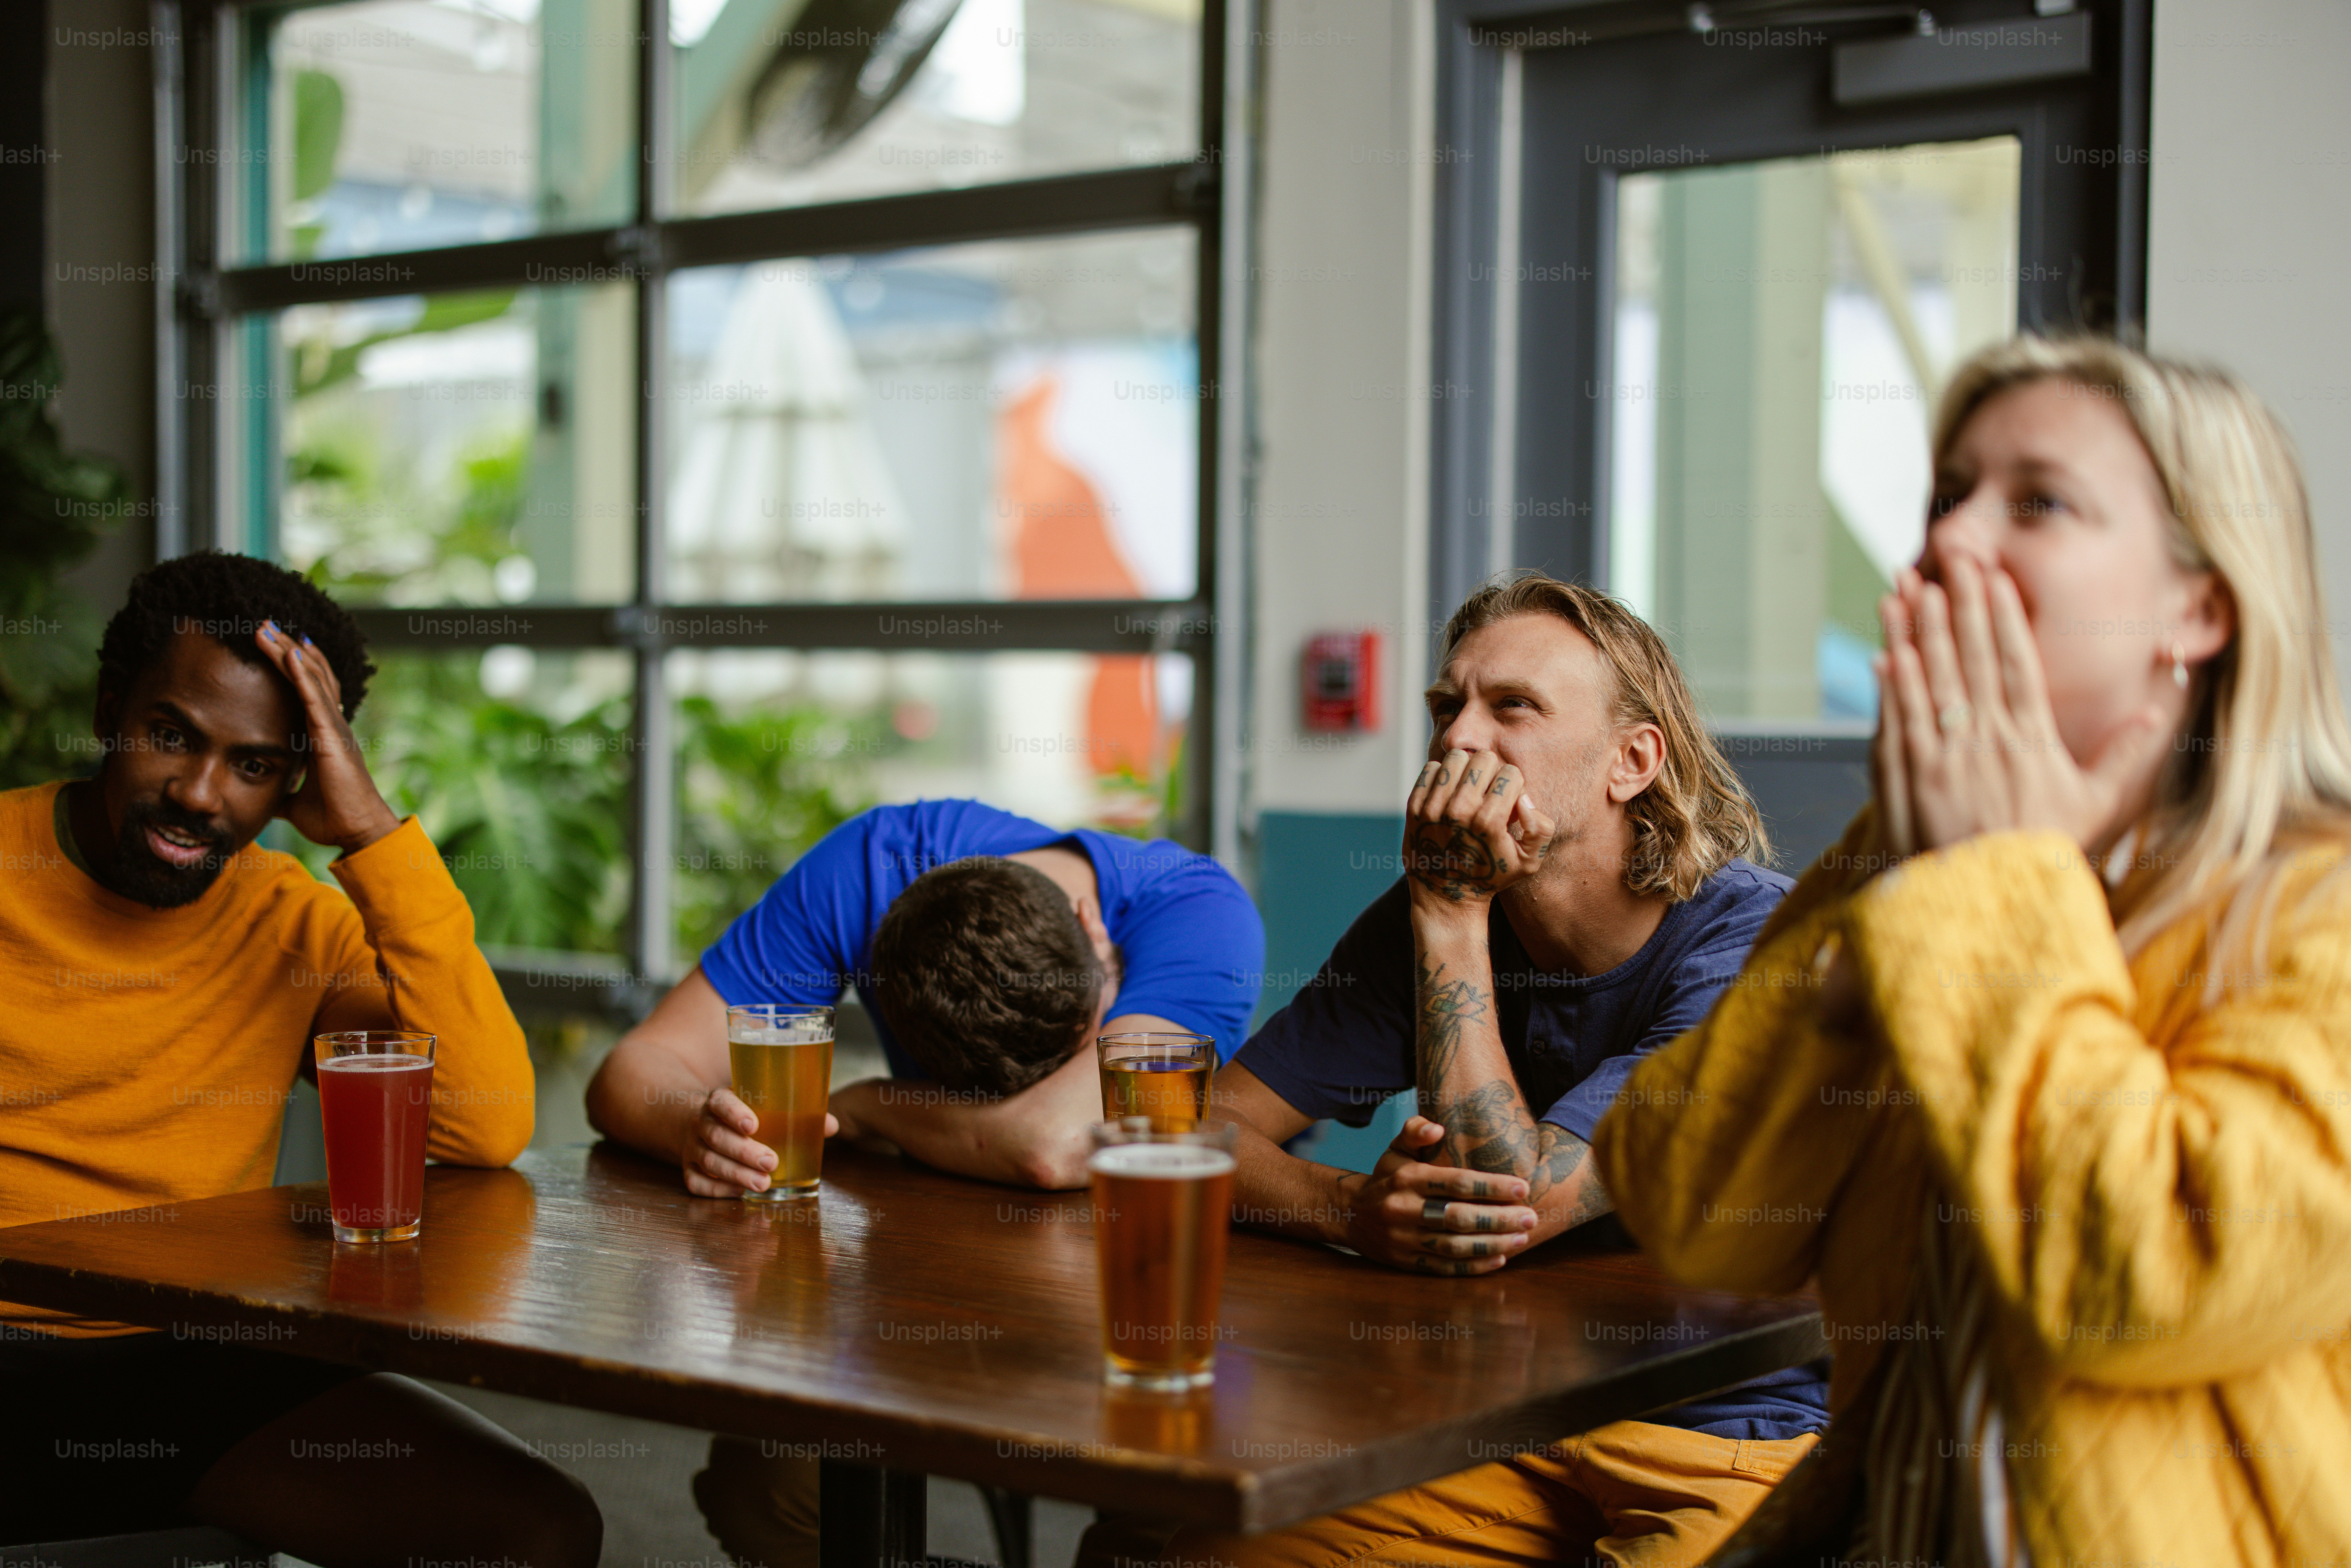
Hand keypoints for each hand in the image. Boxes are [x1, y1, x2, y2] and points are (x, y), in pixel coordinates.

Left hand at [253, 622, 400, 854]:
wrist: (357, 831)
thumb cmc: (332, 818)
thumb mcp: (294, 800)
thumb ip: (280, 788)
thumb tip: (259, 792)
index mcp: (323, 734)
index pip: (307, 689)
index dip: (292, 664)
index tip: (274, 643)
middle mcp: (331, 724)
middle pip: (310, 674)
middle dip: (287, 646)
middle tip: (265, 623)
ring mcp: (334, 727)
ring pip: (311, 678)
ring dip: (289, 650)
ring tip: (268, 627)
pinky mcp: (331, 735)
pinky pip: (315, 697)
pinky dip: (303, 673)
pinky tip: (290, 652)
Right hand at [680, 1086, 838, 1197]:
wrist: (701, 1122)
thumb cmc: (742, 1114)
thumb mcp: (761, 1105)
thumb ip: (795, 1112)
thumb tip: (830, 1125)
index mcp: (718, 1100)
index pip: (721, 1102)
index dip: (734, 1112)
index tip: (752, 1125)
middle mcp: (701, 1123)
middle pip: (717, 1137)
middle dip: (744, 1152)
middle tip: (771, 1162)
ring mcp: (692, 1147)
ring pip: (709, 1161)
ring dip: (736, 1174)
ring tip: (763, 1184)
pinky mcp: (688, 1169)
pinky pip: (696, 1182)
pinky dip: (717, 1190)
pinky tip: (739, 1193)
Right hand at [1336, 1115, 1537, 1275]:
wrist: (1349, 1214)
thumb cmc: (1386, 1178)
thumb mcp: (1394, 1150)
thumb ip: (1414, 1131)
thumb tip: (1437, 1128)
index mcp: (1407, 1179)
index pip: (1456, 1182)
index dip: (1492, 1187)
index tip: (1523, 1187)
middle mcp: (1404, 1209)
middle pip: (1460, 1217)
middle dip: (1499, 1218)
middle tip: (1531, 1216)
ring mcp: (1404, 1240)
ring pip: (1455, 1246)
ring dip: (1493, 1244)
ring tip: (1522, 1238)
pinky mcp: (1405, 1263)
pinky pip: (1444, 1268)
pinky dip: (1473, 1266)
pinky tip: (1500, 1260)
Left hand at [1402, 750, 1555, 908]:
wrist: (1447, 896)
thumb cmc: (1491, 876)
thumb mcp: (1528, 862)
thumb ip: (1542, 829)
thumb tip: (1524, 799)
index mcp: (1488, 822)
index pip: (1510, 773)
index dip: (1514, 785)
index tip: (1508, 801)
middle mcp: (1458, 812)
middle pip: (1483, 758)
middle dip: (1492, 772)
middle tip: (1489, 792)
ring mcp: (1433, 808)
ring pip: (1456, 757)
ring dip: (1467, 768)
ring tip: (1470, 788)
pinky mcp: (1414, 807)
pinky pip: (1431, 768)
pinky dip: (1443, 775)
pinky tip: (1450, 793)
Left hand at [1873, 560, 2165, 856]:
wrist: (1995, 902)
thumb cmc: (2046, 852)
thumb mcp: (2097, 804)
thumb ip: (2124, 753)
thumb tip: (2157, 708)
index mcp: (2030, 741)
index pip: (2016, 663)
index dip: (2001, 616)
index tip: (1993, 578)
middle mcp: (1986, 742)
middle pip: (1968, 660)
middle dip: (1955, 607)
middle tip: (1945, 563)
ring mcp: (1945, 759)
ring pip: (1928, 682)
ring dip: (1915, 634)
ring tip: (1905, 591)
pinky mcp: (1911, 780)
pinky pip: (1898, 724)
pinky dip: (1892, 688)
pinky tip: (1886, 655)